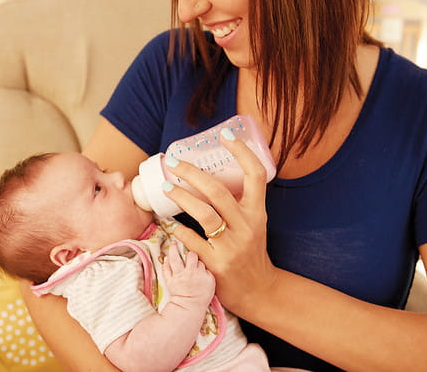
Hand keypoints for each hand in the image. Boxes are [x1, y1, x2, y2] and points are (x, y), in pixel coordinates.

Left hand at [163, 132, 278, 316]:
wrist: (259, 291)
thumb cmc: (251, 251)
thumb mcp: (254, 223)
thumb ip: (238, 202)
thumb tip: (211, 174)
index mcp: (257, 212)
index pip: (256, 175)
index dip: (242, 152)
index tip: (226, 135)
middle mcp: (247, 226)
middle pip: (218, 191)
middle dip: (193, 173)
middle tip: (175, 161)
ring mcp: (231, 246)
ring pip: (204, 214)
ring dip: (181, 197)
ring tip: (167, 186)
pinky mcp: (216, 264)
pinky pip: (191, 241)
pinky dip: (178, 230)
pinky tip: (169, 223)